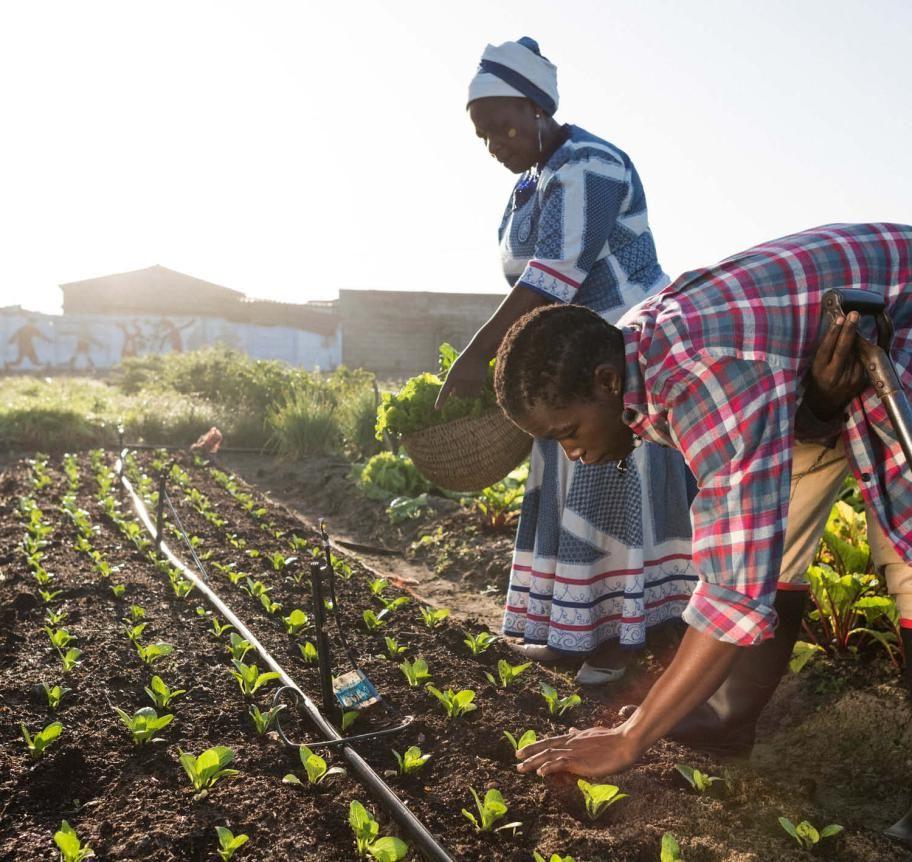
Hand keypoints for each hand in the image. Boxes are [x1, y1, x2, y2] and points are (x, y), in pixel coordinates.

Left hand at [434, 349, 488, 408]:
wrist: (477, 353)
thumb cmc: (464, 362)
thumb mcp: (455, 369)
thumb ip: (452, 381)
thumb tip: (452, 395)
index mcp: (451, 376)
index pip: (444, 391)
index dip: (441, 400)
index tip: (437, 409)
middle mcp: (460, 380)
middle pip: (457, 396)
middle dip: (459, 393)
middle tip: (463, 384)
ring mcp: (469, 381)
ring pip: (467, 396)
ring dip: (468, 392)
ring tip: (470, 381)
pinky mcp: (479, 382)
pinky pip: (475, 394)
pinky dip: (475, 392)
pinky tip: (476, 384)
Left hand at [515, 724, 643, 777]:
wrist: (625, 741)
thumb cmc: (612, 739)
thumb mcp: (592, 734)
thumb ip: (579, 734)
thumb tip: (570, 729)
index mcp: (573, 738)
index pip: (551, 740)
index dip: (536, 745)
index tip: (523, 749)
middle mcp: (571, 743)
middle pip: (546, 747)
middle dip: (530, 753)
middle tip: (516, 759)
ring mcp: (574, 751)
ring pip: (549, 756)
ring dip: (534, 762)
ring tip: (521, 768)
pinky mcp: (580, 761)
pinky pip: (561, 764)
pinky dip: (549, 767)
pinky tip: (540, 773)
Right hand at [804, 312, 866, 419]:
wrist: (823, 405)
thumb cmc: (816, 383)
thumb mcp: (814, 368)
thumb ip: (825, 353)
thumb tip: (838, 331)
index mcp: (819, 371)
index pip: (827, 348)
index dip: (833, 332)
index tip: (839, 318)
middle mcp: (834, 375)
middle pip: (843, 348)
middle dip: (849, 330)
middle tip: (854, 314)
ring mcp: (848, 379)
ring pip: (854, 353)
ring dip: (854, 340)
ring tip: (851, 328)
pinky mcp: (859, 381)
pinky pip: (861, 361)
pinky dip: (858, 352)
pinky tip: (854, 348)